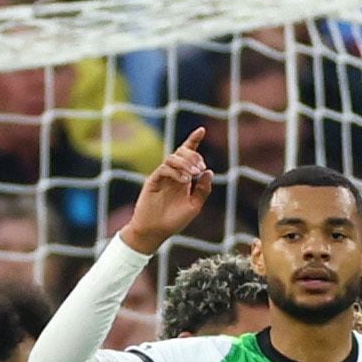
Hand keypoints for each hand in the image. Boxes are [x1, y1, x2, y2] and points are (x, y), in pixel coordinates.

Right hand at [121, 131, 212, 253]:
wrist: (155, 232)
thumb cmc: (173, 221)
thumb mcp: (194, 205)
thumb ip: (202, 189)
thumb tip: (209, 172)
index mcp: (183, 178)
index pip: (188, 155)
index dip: (193, 141)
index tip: (202, 130)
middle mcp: (172, 174)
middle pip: (182, 152)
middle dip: (193, 156)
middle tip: (200, 169)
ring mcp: (162, 177)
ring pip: (173, 158)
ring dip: (186, 163)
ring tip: (193, 175)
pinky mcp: (153, 181)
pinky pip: (164, 169)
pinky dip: (176, 172)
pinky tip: (184, 181)